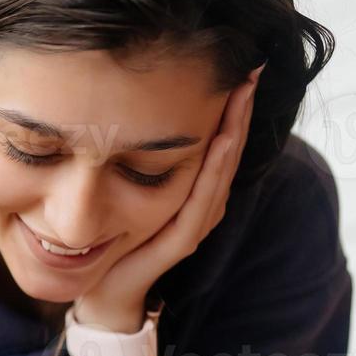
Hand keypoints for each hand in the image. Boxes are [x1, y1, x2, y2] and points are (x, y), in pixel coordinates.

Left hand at [75, 65, 263, 331]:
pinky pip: (201, 201)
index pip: (221, 140)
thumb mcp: (128, 187)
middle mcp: (200, 204)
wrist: (102, 292)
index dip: (234, 105)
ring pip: (221, 170)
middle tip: (252, 66)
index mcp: (193, 190)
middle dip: (241, 108)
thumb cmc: (116, 238)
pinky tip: (220, 142)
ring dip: (234, 132)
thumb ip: (137, 156)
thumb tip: (130, 106)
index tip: (243, 63)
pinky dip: (213, 171)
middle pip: (229, 149)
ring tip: (243, 94)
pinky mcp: (179, 241)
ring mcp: (192, 222)